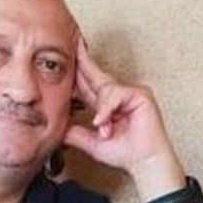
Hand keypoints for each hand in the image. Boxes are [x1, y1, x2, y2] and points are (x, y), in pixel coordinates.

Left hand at [64, 38, 181, 183]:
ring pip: (104, 88)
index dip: (77, 72)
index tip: (65, 56)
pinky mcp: (140, 94)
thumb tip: (57, 130)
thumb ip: (75, 134)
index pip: (88, 84)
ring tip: (105, 130)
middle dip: (82, 60)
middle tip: (72, 40)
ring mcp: (130, 93)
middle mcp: (118, 95)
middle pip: (95, 75)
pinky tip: (106, 123)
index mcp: (107, 104)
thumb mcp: (92, 143)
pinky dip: (108, 109)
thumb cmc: (125, 153)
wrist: (145, 163)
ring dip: (102, 110)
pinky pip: (116, 94)